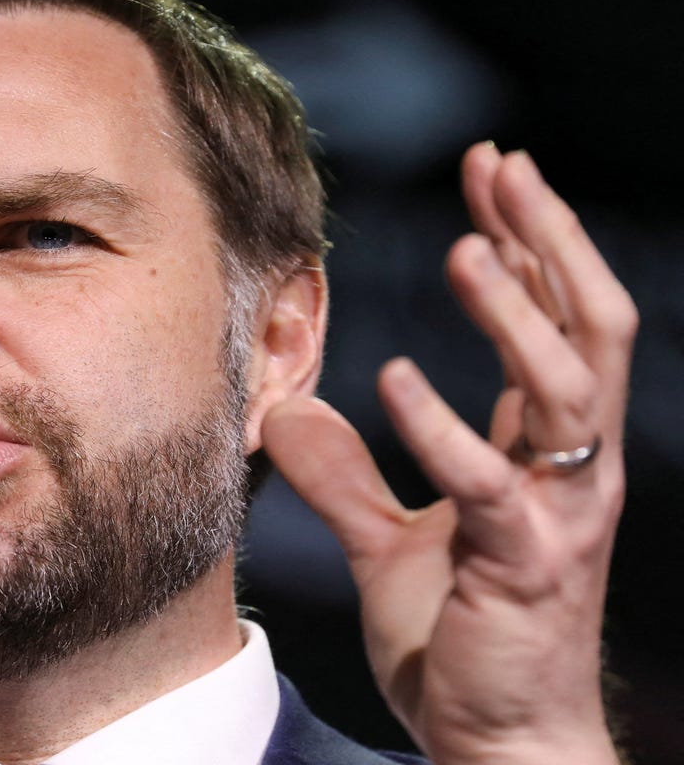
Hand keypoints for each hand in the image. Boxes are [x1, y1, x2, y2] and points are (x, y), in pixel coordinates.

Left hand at [261, 145, 633, 763]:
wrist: (494, 737)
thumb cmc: (461, 638)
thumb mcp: (389, 542)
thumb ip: (344, 476)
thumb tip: (287, 410)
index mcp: (544, 454)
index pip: (553, 321)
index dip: (528, 243)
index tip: (492, 171)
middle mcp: (570, 471)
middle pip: (587, 326)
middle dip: (549, 241)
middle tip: (504, 167)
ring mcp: (558, 515)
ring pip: (567, 388)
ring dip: (517, 314)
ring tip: (470, 247)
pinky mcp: (524, 565)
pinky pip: (491, 485)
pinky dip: (445, 430)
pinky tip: (394, 381)